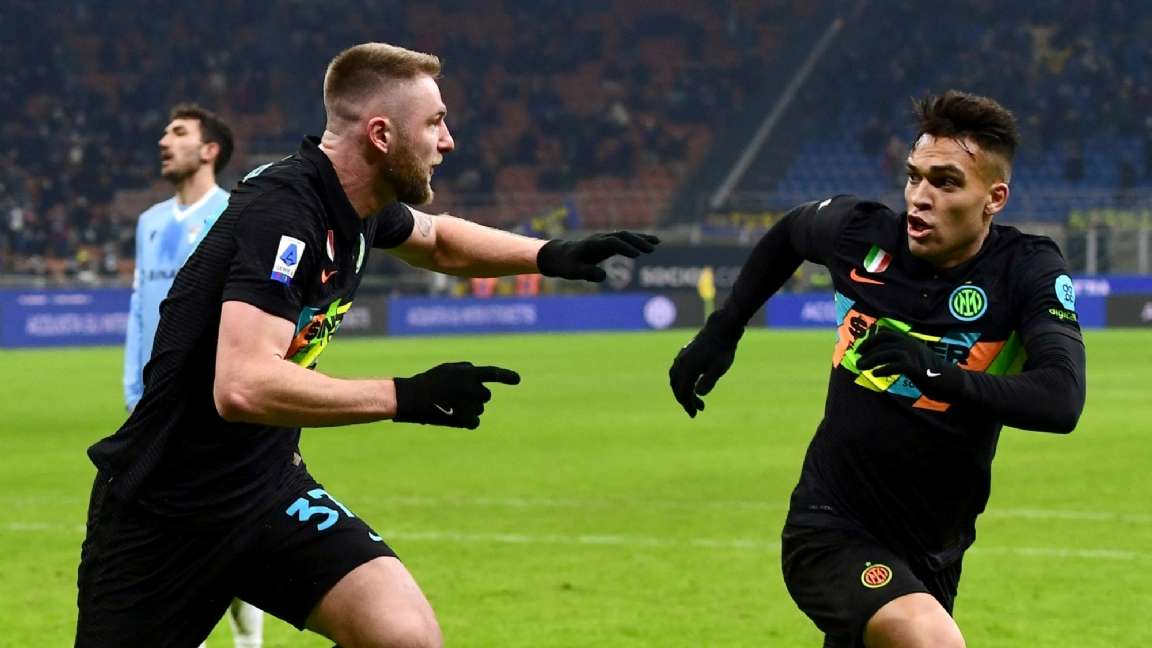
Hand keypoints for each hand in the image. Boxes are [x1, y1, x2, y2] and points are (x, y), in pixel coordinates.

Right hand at [393, 362, 520, 428]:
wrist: (412, 398)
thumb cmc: (428, 382)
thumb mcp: (447, 369)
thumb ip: (466, 369)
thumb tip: (480, 375)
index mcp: (468, 373)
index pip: (493, 373)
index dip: (506, 376)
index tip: (517, 379)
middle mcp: (472, 388)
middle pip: (485, 396)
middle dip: (475, 397)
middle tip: (456, 397)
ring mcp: (469, 404)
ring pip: (479, 409)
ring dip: (469, 409)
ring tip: (449, 406)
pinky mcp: (465, 419)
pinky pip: (475, 422)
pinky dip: (467, 422)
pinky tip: (453, 417)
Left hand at [537, 231, 659, 281]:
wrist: (561, 255)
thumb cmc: (567, 265)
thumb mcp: (573, 272)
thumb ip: (587, 273)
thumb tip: (604, 276)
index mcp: (592, 244)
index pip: (612, 243)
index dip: (624, 248)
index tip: (637, 256)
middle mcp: (600, 238)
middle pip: (622, 236)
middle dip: (637, 241)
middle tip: (652, 250)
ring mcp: (605, 238)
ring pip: (626, 235)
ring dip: (641, 238)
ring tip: (657, 242)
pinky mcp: (609, 242)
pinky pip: (626, 239)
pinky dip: (639, 240)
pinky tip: (652, 243)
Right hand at [668, 312, 742, 417]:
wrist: (721, 330)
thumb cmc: (722, 350)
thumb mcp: (719, 368)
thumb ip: (708, 381)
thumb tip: (698, 393)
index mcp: (687, 368)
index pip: (683, 392)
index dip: (688, 404)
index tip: (695, 414)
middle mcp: (680, 363)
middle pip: (676, 386)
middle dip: (685, 400)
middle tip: (696, 409)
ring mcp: (681, 357)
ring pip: (675, 378)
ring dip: (682, 390)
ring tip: (693, 398)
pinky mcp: (685, 353)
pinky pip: (677, 371)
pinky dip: (681, 380)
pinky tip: (692, 383)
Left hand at [855, 329, 962, 398]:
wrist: (952, 381)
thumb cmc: (933, 373)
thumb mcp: (915, 361)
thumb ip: (901, 358)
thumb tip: (882, 361)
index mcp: (910, 342)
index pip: (886, 333)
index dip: (871, 340)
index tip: (860, 349)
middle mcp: (911, 345)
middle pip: (883, 343)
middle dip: (868, 351)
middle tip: (858, 361)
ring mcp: (915, 356)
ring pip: (887, 353)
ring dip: (872, 359)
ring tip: (861, 367)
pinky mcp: (917, 368)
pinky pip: (896, 366)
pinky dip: (884, 368)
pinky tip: (876, 373)